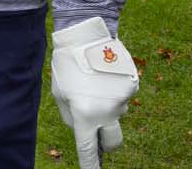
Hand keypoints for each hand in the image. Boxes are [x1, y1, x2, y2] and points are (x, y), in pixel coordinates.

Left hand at [50, 17, 138, 168]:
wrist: (86, 37)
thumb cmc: (67, 65)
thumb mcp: (59, 92)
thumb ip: (69, 115)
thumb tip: (81, 127)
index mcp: (84, 115)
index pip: (88, 148)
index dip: (90, 164)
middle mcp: (107, 112)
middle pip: (113, 142)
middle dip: (105, 140)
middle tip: (96, 127)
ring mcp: (122, 101)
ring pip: (117, 116)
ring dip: (107, 108)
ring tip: (93, 84)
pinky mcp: (132, 89)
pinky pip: (122, 98)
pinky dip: (113, 91)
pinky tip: (104, 74)